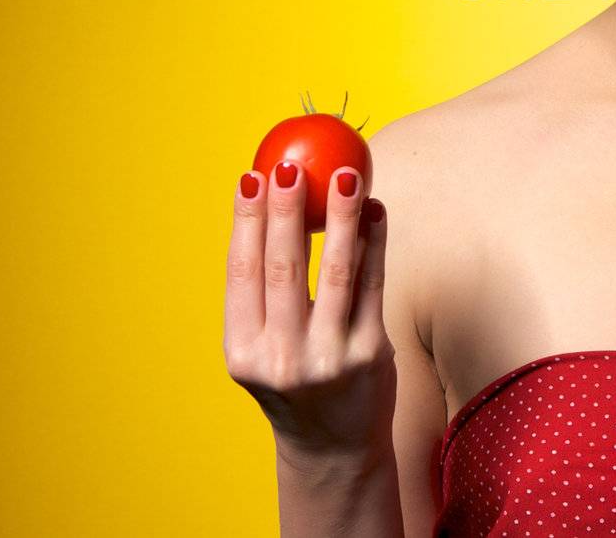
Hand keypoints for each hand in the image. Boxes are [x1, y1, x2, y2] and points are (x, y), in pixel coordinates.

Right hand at [223, 160, 396, 465]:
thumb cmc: (296, 381)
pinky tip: (375, 210)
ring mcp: (328, 357)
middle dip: (286, 210)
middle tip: (292, 166)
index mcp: (242, 351)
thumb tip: (275, 204)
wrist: (334, 449)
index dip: (245, 221)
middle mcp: (281, 357)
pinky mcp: (370, 354)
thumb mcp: (265, 348)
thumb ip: (267, 292)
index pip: (240, 272)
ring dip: (341, 217)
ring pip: (336, 271)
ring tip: (346, 176)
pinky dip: (375, 243)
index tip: (250, 176)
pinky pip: (373, 285)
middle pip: (283, 267)